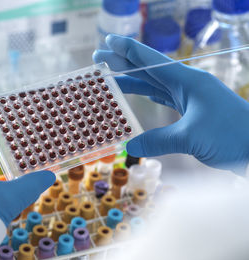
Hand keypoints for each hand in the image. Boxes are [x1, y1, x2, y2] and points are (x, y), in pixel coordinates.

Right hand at [93, 34, 248, 173]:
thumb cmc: (232, 136)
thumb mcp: (191, 137)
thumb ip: (157, 141)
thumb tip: (130, 147)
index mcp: (187, 81)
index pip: (151, 61)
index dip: (128, 49)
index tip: (108, 40)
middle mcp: (188, 85)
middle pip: (148, 70)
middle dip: (123, 63)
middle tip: (99, 59)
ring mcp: (191, 98)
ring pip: (155, 85)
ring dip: (133, 81)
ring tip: (111, 80)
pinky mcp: (194, 111)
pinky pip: (165, 99)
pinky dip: (149, 97)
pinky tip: (141, 96)